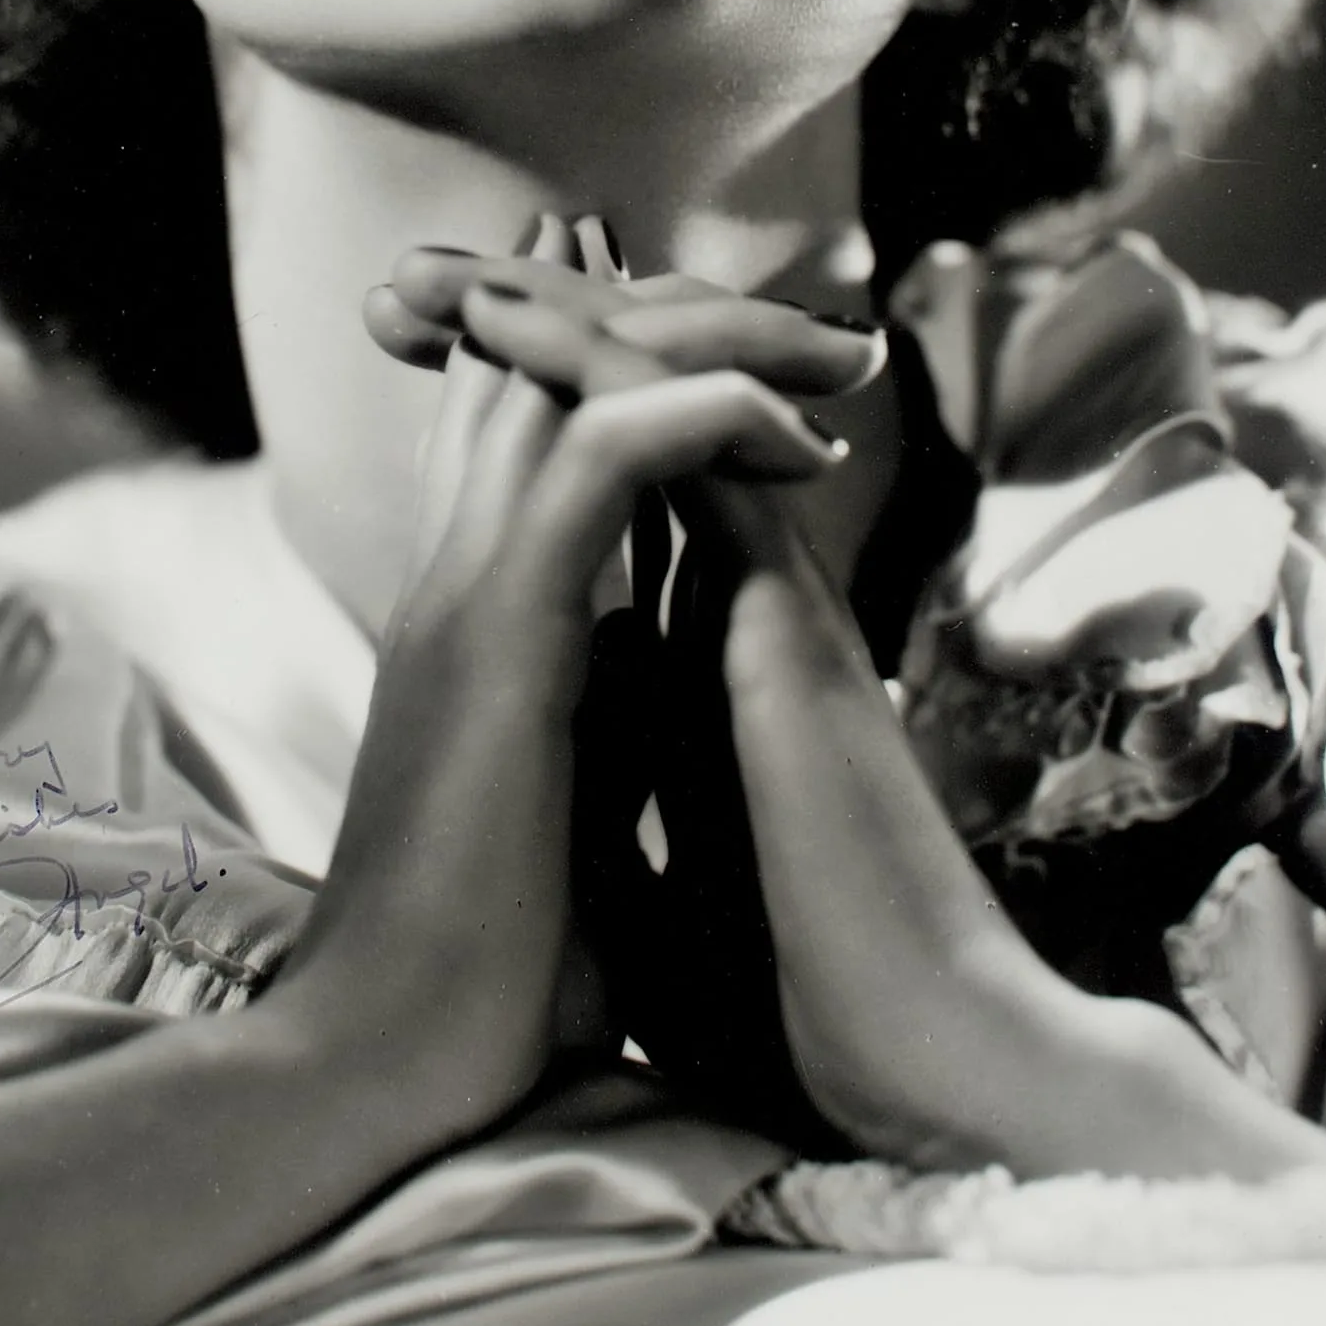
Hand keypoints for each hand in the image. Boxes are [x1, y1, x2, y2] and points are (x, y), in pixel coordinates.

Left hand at [371, 248, 1325, 1180]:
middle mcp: (742, 596)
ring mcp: (771, 597)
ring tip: (446, 268)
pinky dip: (609, 378)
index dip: (536, 410)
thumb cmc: (787, 977)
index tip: (434, 356)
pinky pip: (700, 451)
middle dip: (536, 325)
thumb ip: (626, 760)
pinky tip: (522, 330)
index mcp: (709, 648)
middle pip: (647, 412)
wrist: (908, 1056)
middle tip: (417, 272)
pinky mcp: (786, 623)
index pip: (623, 485)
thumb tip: (558, 741)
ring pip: (676, 403)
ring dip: (555, 318)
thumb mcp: (662, 838)